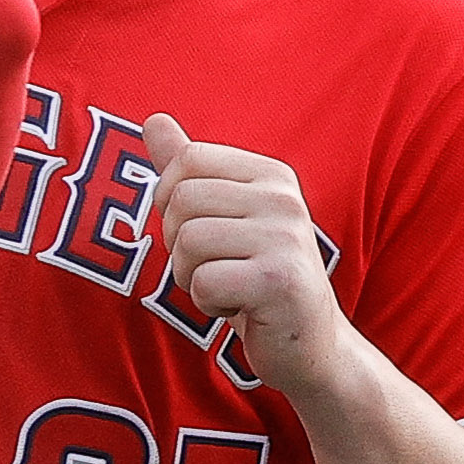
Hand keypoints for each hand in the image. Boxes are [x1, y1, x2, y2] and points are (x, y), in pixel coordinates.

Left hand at [141, 115, 345, 388]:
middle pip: (181, 202)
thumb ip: (190, 171)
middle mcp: (284, 199)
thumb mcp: (226, 218)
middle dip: (179, 244)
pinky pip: (203, 281)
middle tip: (215, 267)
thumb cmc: (257, 277)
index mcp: (271, 175)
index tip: (201, 232)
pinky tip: (241, 308)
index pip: (188, 160)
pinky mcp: (280, 281)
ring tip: (229, 286)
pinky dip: (208, 302)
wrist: (311, 345)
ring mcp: (286, 238)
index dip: (172, 202)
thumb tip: (152, 119)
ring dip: (192, 276)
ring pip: (188, 242)